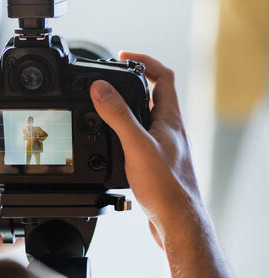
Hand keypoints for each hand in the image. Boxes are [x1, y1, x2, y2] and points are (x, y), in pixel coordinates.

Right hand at [90, 52, 206, 248]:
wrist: (176, 221)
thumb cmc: (166, 187)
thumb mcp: (137, 145)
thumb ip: (118, 115)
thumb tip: (101, 87)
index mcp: (170, 119)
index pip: (163, 77)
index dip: (145, 61)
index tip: (123, 56)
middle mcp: (169, 130)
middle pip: (155, 95)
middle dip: (132, 82)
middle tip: (110, 79)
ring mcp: (164, 146)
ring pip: (146, 118)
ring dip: (127, 108)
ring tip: (105, 105)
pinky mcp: (156, 163)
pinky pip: (140, 138)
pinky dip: (125, 132)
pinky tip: (112, 141)